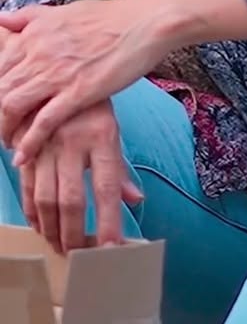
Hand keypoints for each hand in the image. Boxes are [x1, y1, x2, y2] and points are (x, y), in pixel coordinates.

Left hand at [0, 0, 168, 163]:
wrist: (143, 23)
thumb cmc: (109, 17)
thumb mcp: (63, 10)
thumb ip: (30, 17)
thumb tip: (2, 19)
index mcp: (35, 32)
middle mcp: (39, 52)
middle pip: (0, 89)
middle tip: (2, 128)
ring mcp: (57, 73)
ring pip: (12, 106)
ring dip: (4, 129)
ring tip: (7, 142)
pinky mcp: (78, 93)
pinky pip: (43, 123)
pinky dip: (29, 143)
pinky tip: (23, 156)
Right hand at [17, 100, 142, 253]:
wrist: (61, 74)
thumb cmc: (92, 107)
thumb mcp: (111, 130)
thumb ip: (119, 168)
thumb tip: (136, 200)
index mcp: (102, 136)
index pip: (107, 187)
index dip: (109, 220)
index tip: (111, 248)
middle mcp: (73, 141)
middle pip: (72, 200)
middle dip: (74, 234)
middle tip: (78, 254)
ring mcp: (47, 144)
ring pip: (46, 198)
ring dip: (51, 229)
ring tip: (59, 246)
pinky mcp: (27, 147)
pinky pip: (28, 187)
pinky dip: (32, 211)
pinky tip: (40, 225)